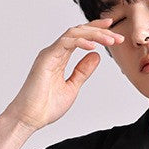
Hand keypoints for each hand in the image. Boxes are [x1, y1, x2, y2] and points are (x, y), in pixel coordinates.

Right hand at [4, 18, 124, 131]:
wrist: (30, 118)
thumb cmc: (46, 106)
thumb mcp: (72, 87)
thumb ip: (83, 71)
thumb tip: (96, 56)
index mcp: (60, 58)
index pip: (80, 38)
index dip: (97, 32)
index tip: (113, 33)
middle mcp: (55, 52)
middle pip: (79, 31)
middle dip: (100, 31)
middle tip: (117, 37)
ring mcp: (50, 53)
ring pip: (73, 33)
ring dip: (94, 34)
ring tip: (110, 40)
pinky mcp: (46, 58)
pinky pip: (65, 43)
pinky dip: (80, 42)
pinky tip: (94, 46)